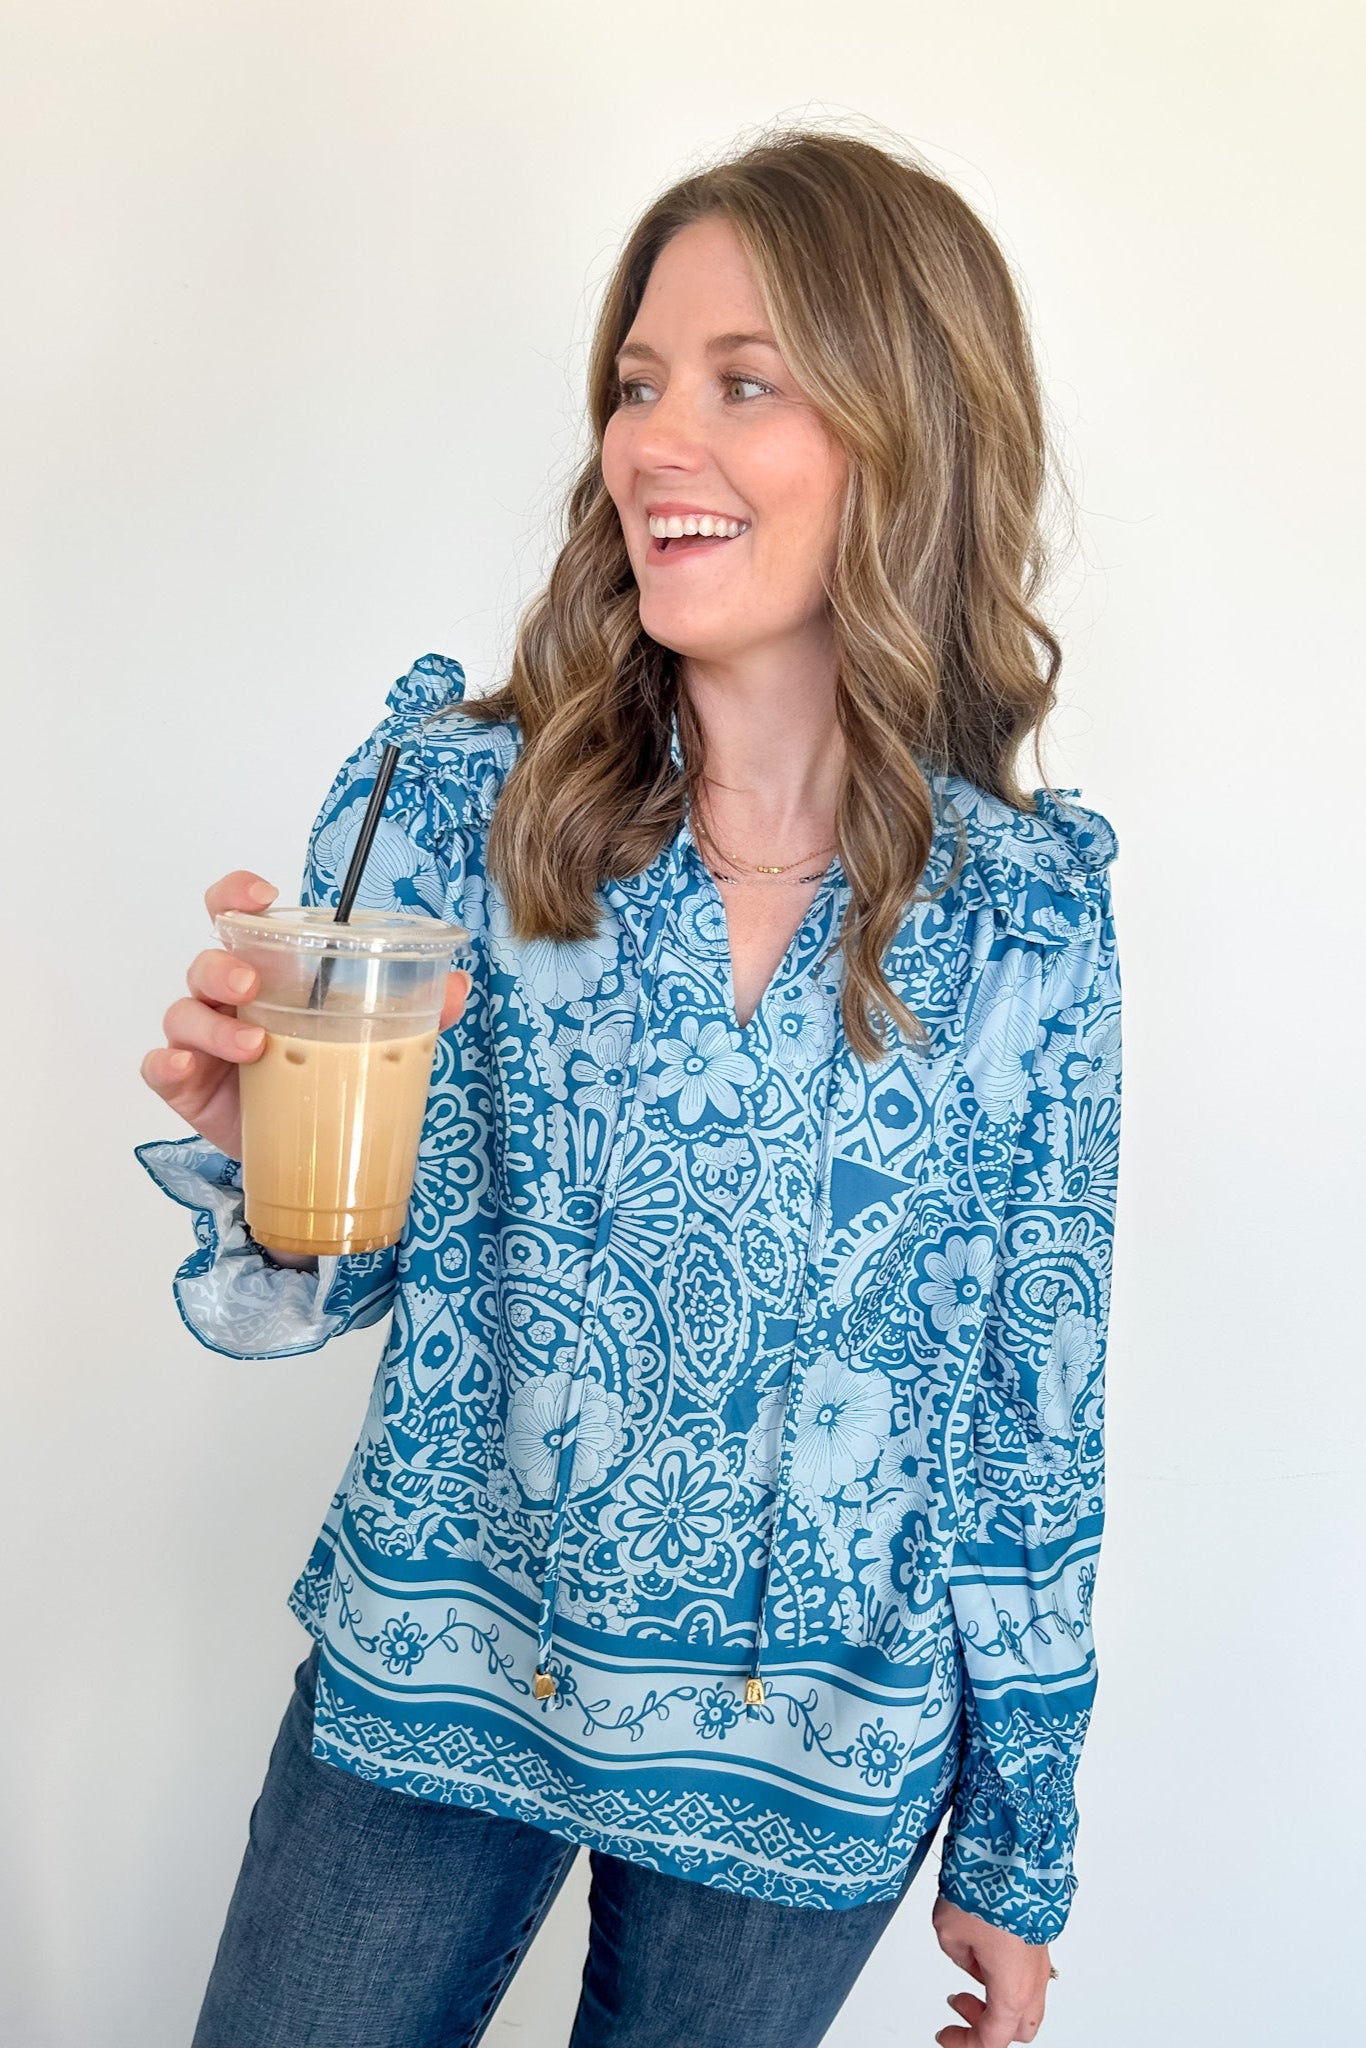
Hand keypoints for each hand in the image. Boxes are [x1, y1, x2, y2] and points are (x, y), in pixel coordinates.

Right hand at [140, 869, 473, 1159]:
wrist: (304, 1147)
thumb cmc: (324, 1071)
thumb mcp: (369, 1036)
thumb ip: (414, 1009)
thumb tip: (456, 986)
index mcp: (267, 972)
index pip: (236, 916)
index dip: (236, 895)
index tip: (261, 895)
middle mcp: (227, 999)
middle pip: (206, 963)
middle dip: (225, 968)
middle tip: (253, 986)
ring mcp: (203, 1041)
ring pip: (185, 1013)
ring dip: (213, 1027)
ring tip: (255, 1048)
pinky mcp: (188, 1086)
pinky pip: (161, 1068)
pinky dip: (169, 1065)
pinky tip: (188, 1070)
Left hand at [932, 1895, 1051, 2045]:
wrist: (1014, 1850)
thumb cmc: (986, 1888)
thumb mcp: (949, 1930)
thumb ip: (957, 1954)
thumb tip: (966, 1953)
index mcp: (1011, 1990)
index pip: (992, 2039)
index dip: (964, 2043)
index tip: (945, 2033)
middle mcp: (1033, 1979)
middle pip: (1018, 2028)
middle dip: (988, 2025)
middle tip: (961, 2006)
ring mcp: (1041, 1959)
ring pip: (1028, 2002)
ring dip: (1000, 2000)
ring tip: (972, 1974)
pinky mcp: (1040, 1939)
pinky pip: (1029, 1973)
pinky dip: (1008, 1976)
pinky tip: (987, 1952)